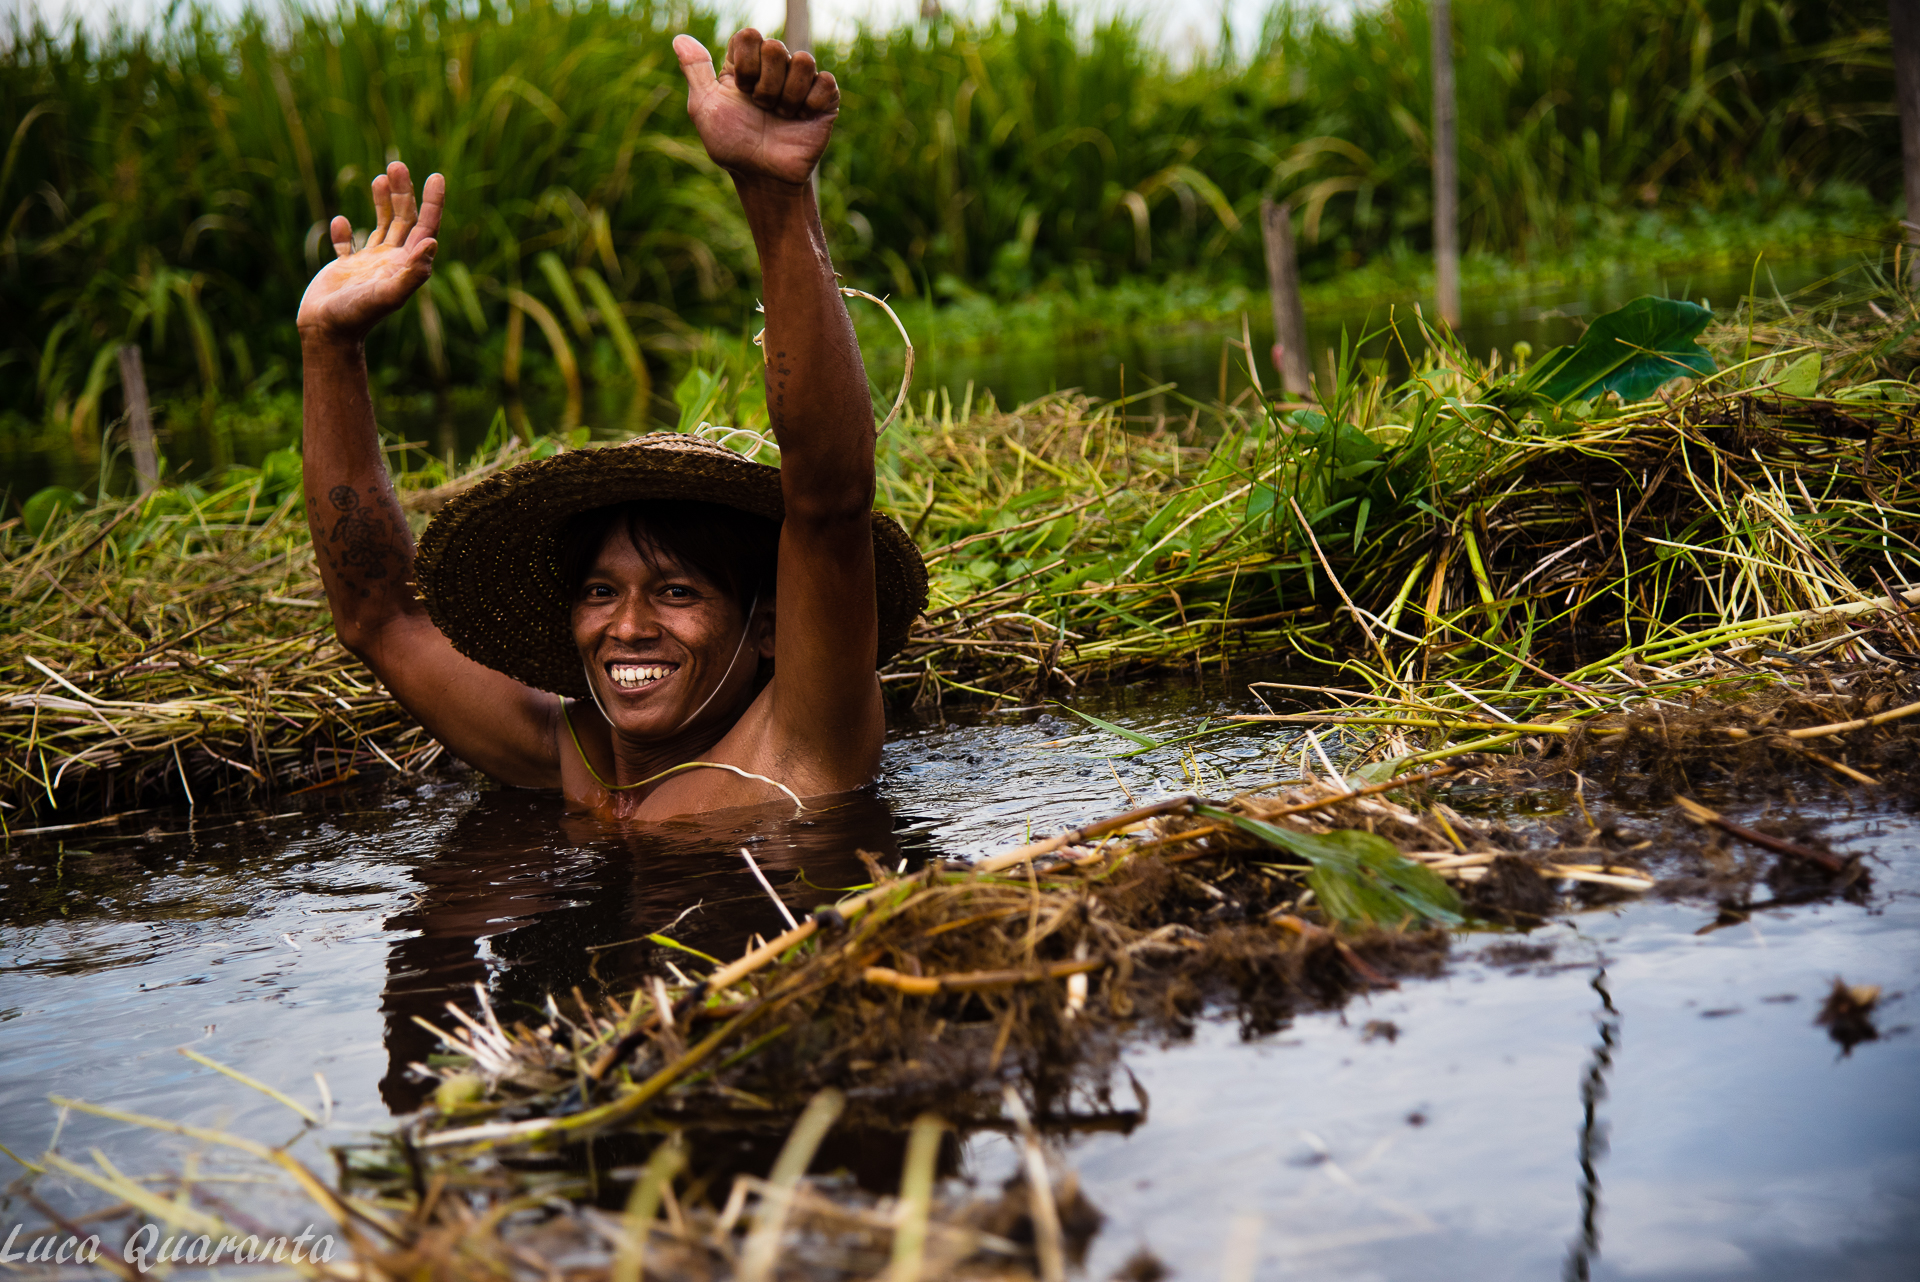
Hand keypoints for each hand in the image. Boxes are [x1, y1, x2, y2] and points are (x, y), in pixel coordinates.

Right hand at [297, 162, 444, 342]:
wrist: (328, 333)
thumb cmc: (357, 315)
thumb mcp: (388, 294)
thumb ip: (412, 272)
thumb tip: (431, 243)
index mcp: (405, 266)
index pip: (426, 228)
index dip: (433, 204)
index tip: (437, 176)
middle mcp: (391, 263)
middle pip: (404, 221)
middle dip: (403, 193)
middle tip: (397, 164)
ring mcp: (370, 265)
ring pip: (381, 226)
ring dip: (383, 203)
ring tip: (381, 177)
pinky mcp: (346, 269)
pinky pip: (348, 244)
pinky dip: (344, 232)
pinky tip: (340, 222)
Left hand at [674, 29, 839, 186]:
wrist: (763, 177)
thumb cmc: (732, 145)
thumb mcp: (705, 108)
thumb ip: (695, 71)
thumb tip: (679, 38)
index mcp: (746, 65)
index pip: (749, 36)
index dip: (746, 63)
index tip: (741, 90)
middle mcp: (774, 69)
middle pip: (775, 46)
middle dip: (766, 85)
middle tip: (762, 108)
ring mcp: (800, 82)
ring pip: (803, 61)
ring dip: (787, 96)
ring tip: (781, 117)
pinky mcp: (824, 99)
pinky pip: (825, 82)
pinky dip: (810, 103)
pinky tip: (802, 119)